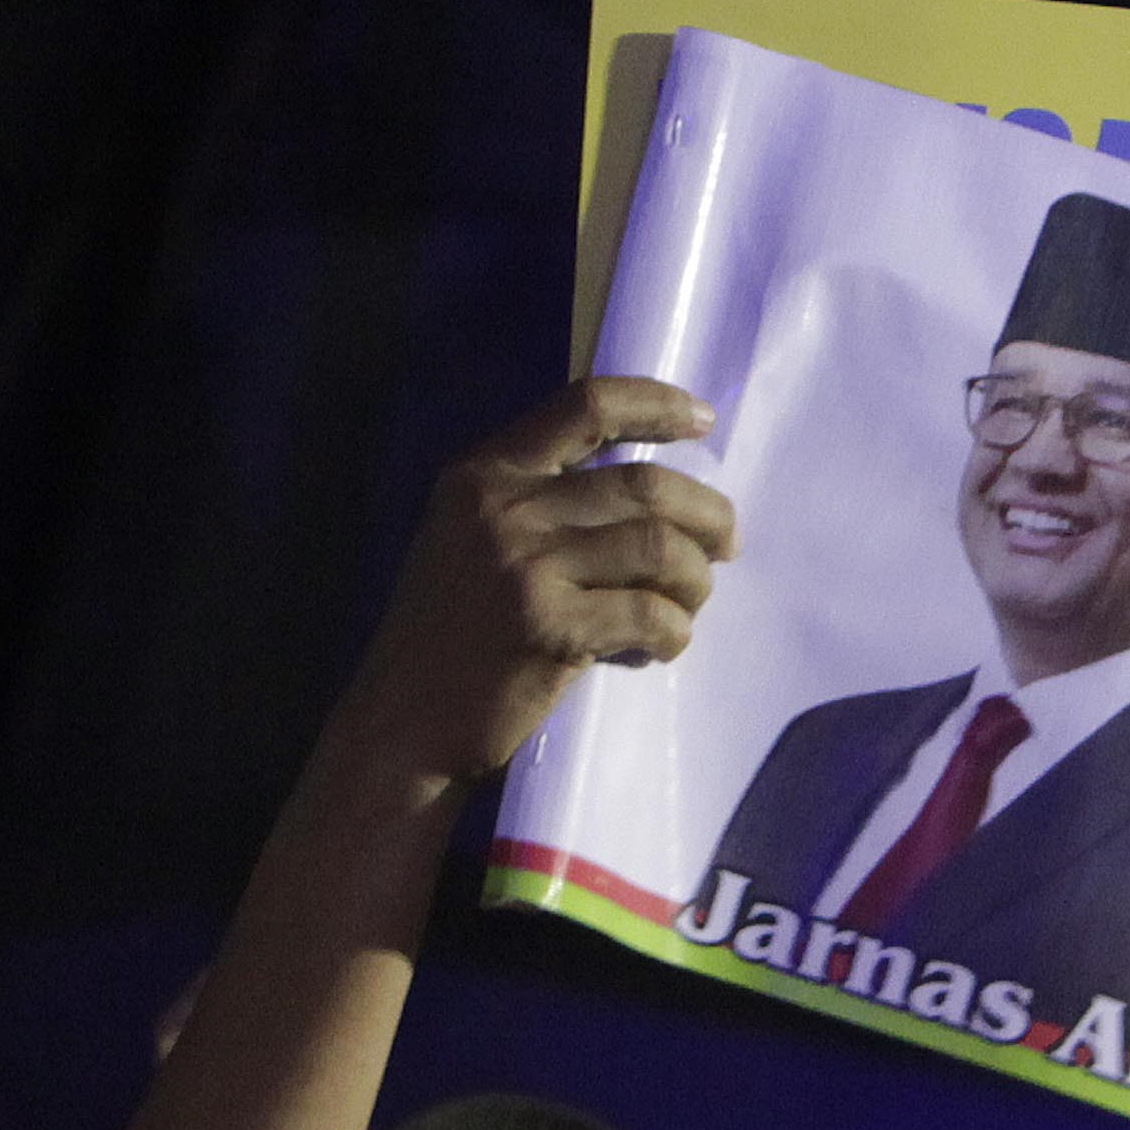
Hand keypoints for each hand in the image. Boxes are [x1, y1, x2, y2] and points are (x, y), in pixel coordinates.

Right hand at [329, 378, 734, 786]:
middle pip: (644, 483)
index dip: (658, 404)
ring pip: (657, 547)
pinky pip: (648, 614)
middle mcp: (502, 508)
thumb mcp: (469, 543)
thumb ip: (537, 505)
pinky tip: (661, 646)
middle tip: (727, 545)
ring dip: (694, 580)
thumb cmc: (448, 639)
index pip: (586, 403)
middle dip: (706, 514)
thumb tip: (652, 494)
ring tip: (689, 605)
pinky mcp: (547, 628)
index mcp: (483, 474)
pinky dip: (672, 631)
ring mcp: (523, 567)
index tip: (705, 421)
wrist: (402, 726)